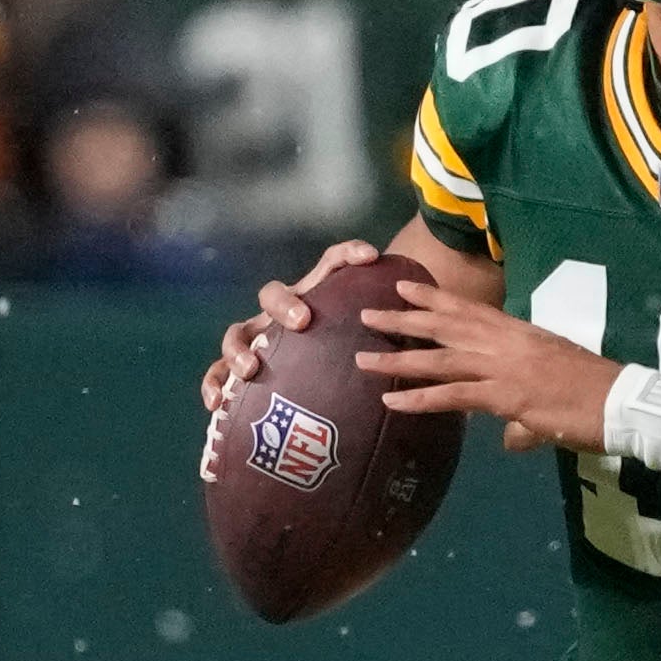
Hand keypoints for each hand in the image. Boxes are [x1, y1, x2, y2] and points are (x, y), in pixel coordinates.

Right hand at [199, 239, 386, 417]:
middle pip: (274, 293)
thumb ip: (402, 336)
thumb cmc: (357, 361)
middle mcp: (284, 313)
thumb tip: (445, 333)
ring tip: (253, 368)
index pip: (331, 265)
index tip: (371, 257)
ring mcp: (258, 339)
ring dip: (240, 346)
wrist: (324, 388)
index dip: (347, 255)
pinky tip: (216, 404)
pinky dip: (214, 384)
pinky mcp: (239, 370)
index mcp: (318, 297)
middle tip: (303, 322)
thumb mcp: (379, 347)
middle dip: (285, 304)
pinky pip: (218, 374)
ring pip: (237, 332)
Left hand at [356, 281, 613, 454]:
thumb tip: (509, 439)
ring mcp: (504, 367)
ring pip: (440, 358)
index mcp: (519, 333)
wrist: (620, 402)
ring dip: (399, 359)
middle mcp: (506, 342)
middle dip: (404, 318)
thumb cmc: (594, 395)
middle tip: (368, 313)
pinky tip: (392, 402)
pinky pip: (453, 396)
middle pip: (446, 325)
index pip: (469, 309)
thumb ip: (522, 416)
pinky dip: (420, 399)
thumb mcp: (551, 394)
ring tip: (363, 359)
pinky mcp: (505, 396)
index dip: (435, 297)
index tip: (405, 286)